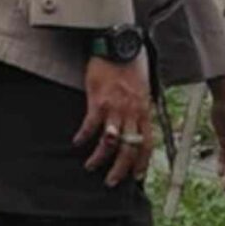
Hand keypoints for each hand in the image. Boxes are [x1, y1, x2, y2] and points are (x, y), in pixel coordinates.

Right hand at [74, 55, 153, 186]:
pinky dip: (84, 136)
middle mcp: (132, 111)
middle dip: (120, 169)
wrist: (118, 44)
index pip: (147, 143)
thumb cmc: (130, 62)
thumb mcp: (143, 86)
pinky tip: (77, 142)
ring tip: (91, 166)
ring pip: (110, 141)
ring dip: (100, 158)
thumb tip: (139, 120)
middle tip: (112, 181)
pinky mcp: (98, 100)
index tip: (137, 176)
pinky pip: (91, 125)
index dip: (143, 163)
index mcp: (145, 109)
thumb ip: (141, 105)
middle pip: (129, 148)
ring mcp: (115, 106)